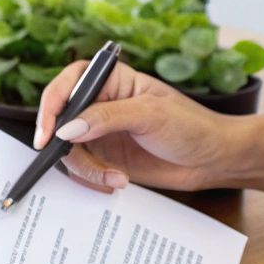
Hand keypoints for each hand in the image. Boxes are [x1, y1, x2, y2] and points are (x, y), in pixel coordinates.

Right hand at [33, 60, 244, 192]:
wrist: (215, 161)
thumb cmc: (192, 126)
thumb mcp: (150, 115)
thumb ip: (105, 118)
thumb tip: (66, 129)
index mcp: (112, 81)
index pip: (69, 83)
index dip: (52, 104)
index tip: (48, 133)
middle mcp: (101, 105)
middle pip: (61, 120)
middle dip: (64, 145)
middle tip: (74, 160)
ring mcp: (101, 134)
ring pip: (69, 150)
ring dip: (86, 168)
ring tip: (114, 177)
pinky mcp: (106, 158)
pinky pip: (83, 170)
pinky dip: (93, 179)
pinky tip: (116, 182)